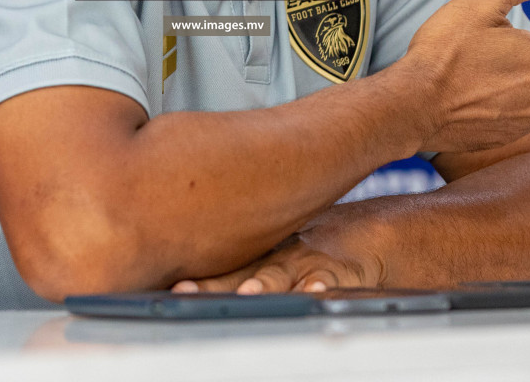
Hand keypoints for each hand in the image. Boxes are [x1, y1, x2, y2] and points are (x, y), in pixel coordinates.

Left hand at [169, 205, 384, 293]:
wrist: (360, 237)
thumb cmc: (304, 253)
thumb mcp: (267, 258)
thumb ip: (230, 271)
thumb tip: (181, 282)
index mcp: (252, 261)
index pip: (216, 272)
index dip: (193, 280)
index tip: (169, 289)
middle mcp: (273, 262)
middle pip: (238, 274)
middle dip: (214, 286)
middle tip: (187, 292)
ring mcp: (303, 265)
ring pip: (278, 275)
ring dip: (263, 284)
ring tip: (250, 292)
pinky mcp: (337, 272)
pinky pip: (328, 279)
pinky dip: (321, 286)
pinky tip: (315, 291)